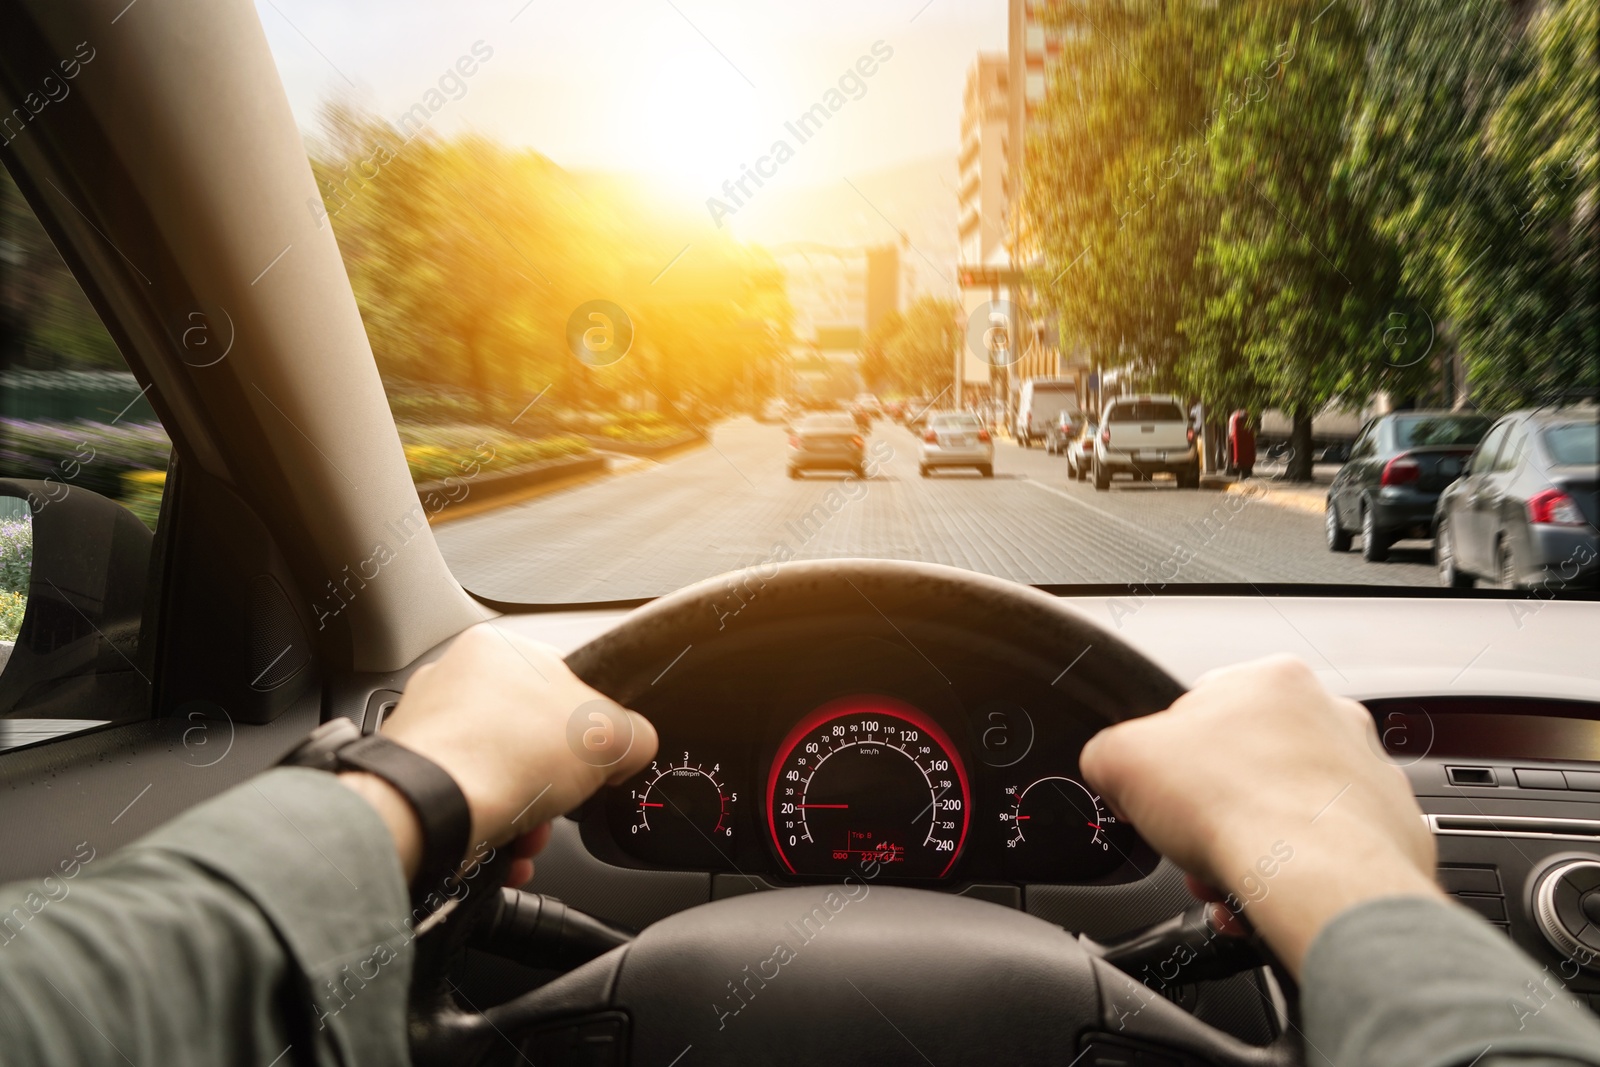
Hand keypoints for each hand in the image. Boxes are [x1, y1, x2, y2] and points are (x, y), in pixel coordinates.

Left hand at [341, 623, 656, 886]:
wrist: (424, 811)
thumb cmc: (501, 756)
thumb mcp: (609, 735)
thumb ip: (635, 734)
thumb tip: (632, 747)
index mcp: (500, 647)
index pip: (566, 682)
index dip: (592, 725)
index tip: (599, 757)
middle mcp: (454, 678)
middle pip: (532, 735)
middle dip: (556, 782)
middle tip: (566, 802)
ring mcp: (424, 726)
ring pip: (498, 775)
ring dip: (527, 813)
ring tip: (530, 837)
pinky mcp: (406, 776)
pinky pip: (464, 802)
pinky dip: (489, 831)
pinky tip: (503, 853)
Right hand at [1079, 655, 1441, 974]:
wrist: (1319, 879)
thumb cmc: (1238, 806)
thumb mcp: (1120, 758)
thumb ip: (1106, 751)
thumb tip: (1109, 766)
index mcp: (1273, 679)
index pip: (1203, 711)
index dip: (1171, 760)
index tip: (1160, 795)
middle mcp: (1332, 716)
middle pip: (1246, 766)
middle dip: (1212, 812)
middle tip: (1191, 843)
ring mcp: (1368, 774)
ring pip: (1285, 813)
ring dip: (1248, 849)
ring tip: (1226, 882)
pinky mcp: (1392, 831)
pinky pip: (1325, 854)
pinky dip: (1292, 879)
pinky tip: (1262, 901)